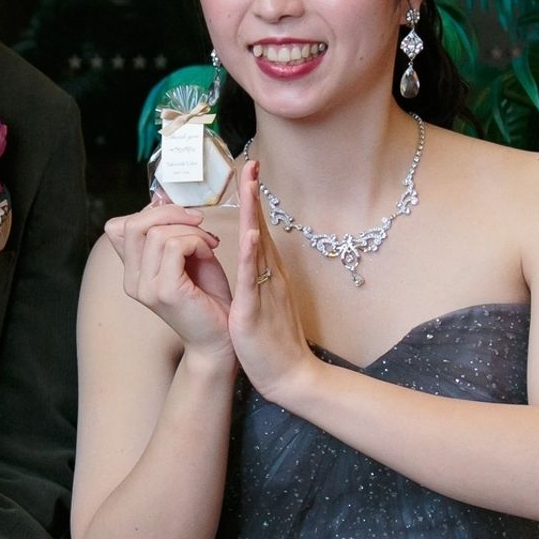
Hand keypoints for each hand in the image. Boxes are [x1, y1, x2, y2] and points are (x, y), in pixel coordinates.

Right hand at [103, 203, 232, 360]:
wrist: (220, 338)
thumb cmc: (207, 297)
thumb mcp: (184, 256)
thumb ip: (169, 232)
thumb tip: (160, 196)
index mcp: (132, 272)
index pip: (118, 227)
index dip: (149, 212)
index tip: (179, 215)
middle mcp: (132, 281)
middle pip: (134, 225)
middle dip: (170, 213)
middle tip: (198, 221)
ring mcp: (146, 288)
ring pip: (158, 233)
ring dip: (190, 230)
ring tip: (208, 243)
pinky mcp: (166, 291)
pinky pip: (176, 246)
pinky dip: (197, 241)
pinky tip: (209, 252)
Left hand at [228, 160, 317, 402]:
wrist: (290, 375)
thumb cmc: (273, 340)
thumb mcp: (263, 300)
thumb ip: (257, 275)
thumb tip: (252, 252)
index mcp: (268, 273)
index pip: (257, 229)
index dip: (251, 200)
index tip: (247, 171)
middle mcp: (270, 274)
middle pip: (259, 227)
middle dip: (253, 195)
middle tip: (249, 162)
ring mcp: (265, 289)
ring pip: (257, 245)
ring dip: (252, 213)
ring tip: (249, 184)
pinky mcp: (256, 309)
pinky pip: (253, 278)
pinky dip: (253, 255)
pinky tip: (251, 235)